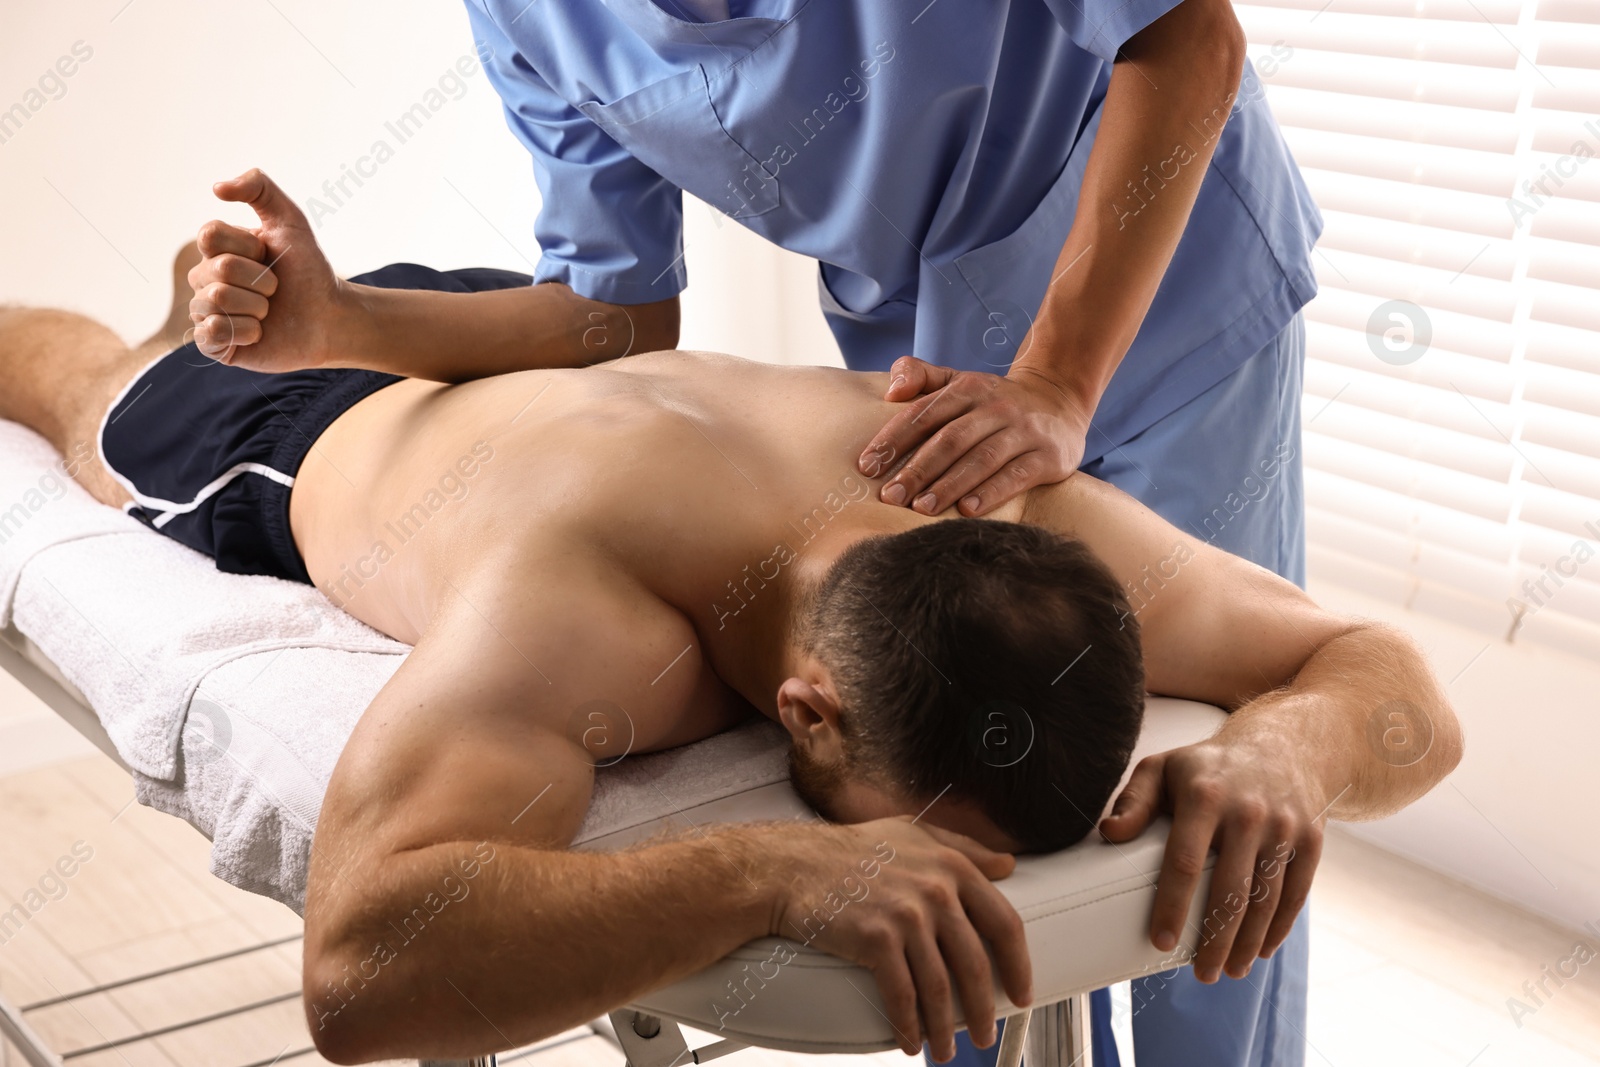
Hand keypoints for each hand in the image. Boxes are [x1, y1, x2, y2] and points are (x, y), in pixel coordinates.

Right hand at [188, 169, 343, 369]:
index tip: (268, 255)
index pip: (209, 235)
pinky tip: (259, 333)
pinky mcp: (215, 344)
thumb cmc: (310, 270)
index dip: (248, 247)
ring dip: (256, 307)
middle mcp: (204, 279)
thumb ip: (259, 187)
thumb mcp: (290, 219)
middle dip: (261, 280)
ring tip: (268, 311)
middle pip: (217, 271)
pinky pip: (211, 333)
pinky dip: (245, 332)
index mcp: (215, 250)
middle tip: (276, 289)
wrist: (330, 317)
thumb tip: (216, 188)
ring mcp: (207, 312)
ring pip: (216, 302)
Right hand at [770, 817, 1032, 1061]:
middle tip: (987, 1035)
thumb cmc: (853, 849)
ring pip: (940, 987)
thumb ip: (964, 848)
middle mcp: (936, 890)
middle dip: (984, 1009)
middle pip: (976, 964)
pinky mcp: (875, 939)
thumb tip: (1008, 865)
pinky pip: (902, 994)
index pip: (1005, 923)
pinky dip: (910, 1025)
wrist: (795, 865)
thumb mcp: (915, 834)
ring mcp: (906, 915)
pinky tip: (912, 1041)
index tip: (1022, 992)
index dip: (1019, 965)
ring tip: (948, 1051)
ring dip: (947, 1028)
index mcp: (952, 866)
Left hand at [857, 358, 1089, 516]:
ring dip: (949, 485)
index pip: (924, 413)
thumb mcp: (960, 380)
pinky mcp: (1048, 456)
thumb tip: (891, 391)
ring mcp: (1024, 431)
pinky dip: (991, 493)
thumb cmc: (994, 401)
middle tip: (890, 497)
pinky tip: (966, 511)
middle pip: (950, 439)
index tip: (867, 466)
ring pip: (981, 459)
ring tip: (921, 509)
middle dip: (917, 469)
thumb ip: (921, 377)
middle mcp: (996, 407)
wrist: (1061, 400)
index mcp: (968, 389)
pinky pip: (1016, 475)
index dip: (894, 439)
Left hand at [1098, 729, 1327, 982]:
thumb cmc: (1209, 767)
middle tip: (1201, 974)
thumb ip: (1133, 801)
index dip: (1172, 905)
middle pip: (1230, 891)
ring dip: (1247, 943)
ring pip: (1265, 900)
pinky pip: (1295, 894)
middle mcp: (1248, 812)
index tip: (1161, 941)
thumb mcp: (1163, 770)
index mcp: (1205, 796)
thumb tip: (1109, 834)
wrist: (1283, 746)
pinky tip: (1260, 950)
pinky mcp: (1310, 840)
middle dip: (1215, 940)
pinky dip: (1278, 928)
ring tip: (1228, 970)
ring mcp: (1284, 828)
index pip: (1185, 861)